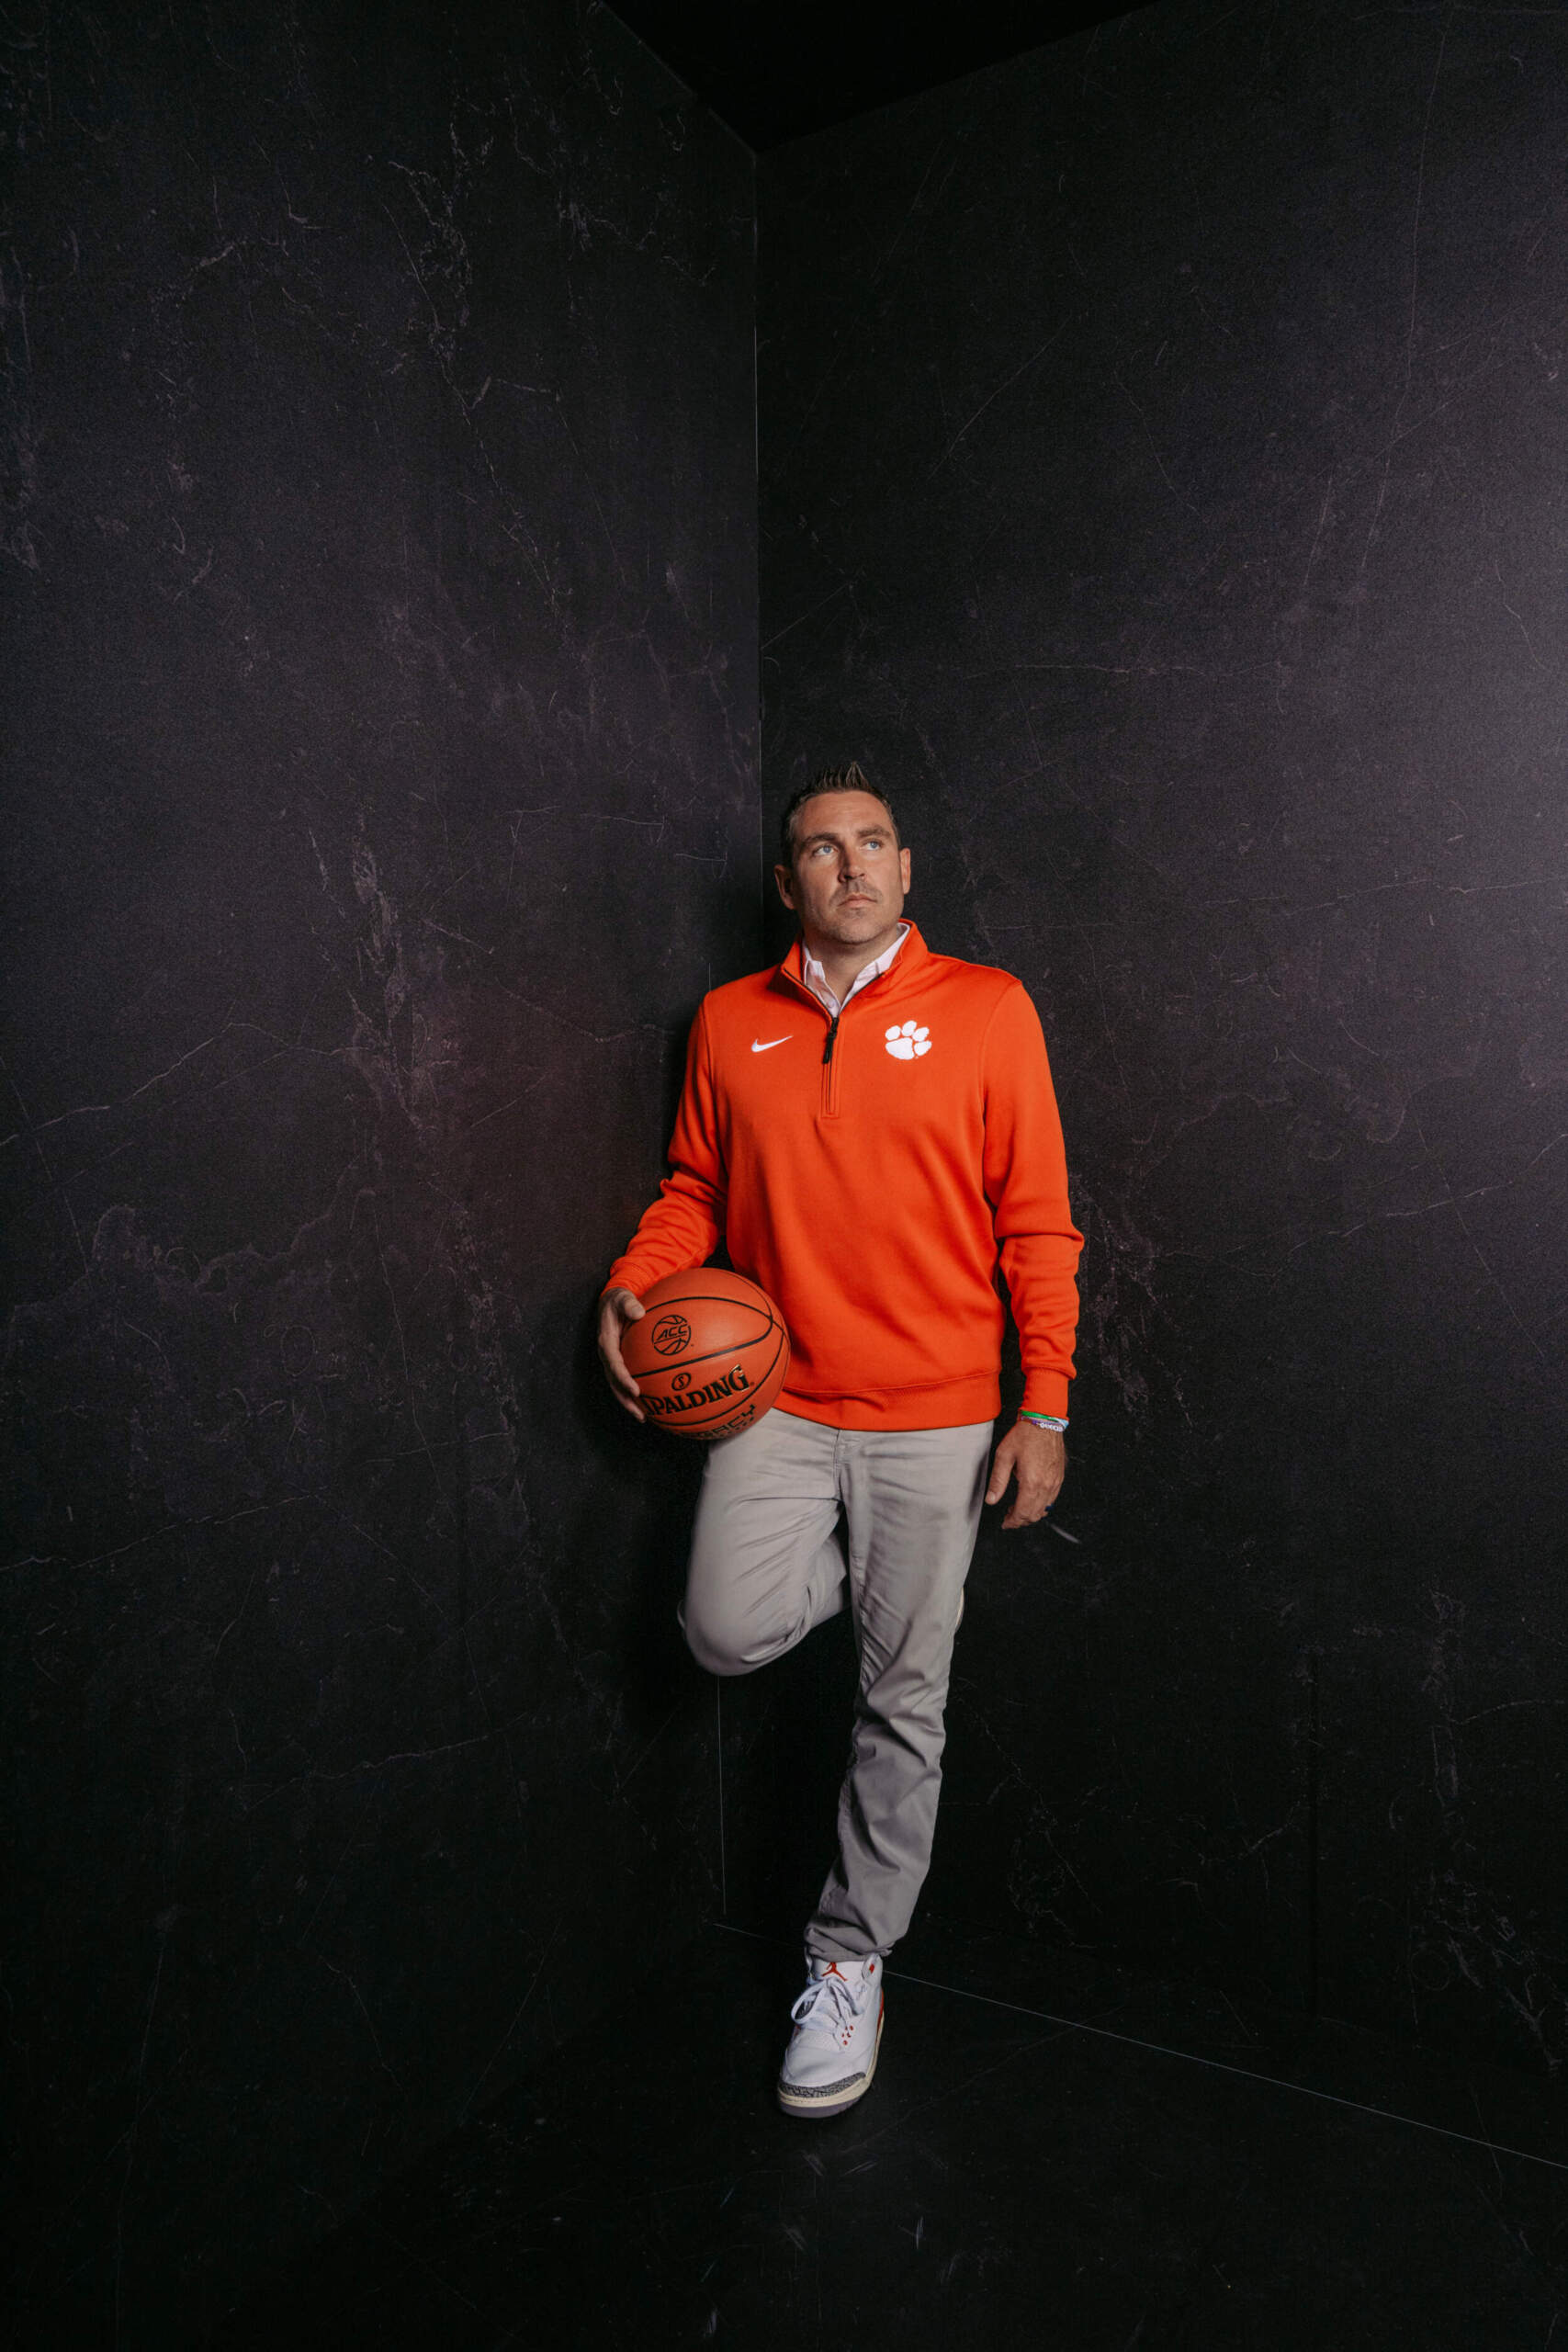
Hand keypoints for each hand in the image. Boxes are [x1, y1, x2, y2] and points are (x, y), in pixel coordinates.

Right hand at [597, 1286, 646, 1420]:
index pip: (614, 1364)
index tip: (635, 1389)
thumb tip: (639, 1311)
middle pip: (614, 1383)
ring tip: (643, 1417)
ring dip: (629, 1402)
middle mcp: (607, 1355)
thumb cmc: (618, 1300)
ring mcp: (612, 1360)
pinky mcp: (620, 1362)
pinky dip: (636, 1392)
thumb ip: (629, 1304)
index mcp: (606, 1342)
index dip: (623, 1378)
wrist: (611, 1302)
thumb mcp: (621, 1297)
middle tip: (640, 1413)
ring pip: (618, 1386)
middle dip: (626, 1399)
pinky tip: (651, 1401)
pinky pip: (627, 1379)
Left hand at [984, 1420, 1064, 1530]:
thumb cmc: (1025, 1435)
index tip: (1005, 1523)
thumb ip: (997, 1481)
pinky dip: (1041, 1505)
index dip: (1012, 1522)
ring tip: (1017, 1509)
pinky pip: (1052, 1499)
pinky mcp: (1059, 1477)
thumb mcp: (1004, 1456)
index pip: (1022, 1513)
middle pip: (1034, 1515)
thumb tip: (991, 1500)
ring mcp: (1055, 1482)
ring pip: (1044, 1509)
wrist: (1044, 1420)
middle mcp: (1046, 1485)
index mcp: (1031, 1482)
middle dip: (1020, 1520)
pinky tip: (1031, 1499)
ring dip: (1031, 1514)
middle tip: (1008, 1518)